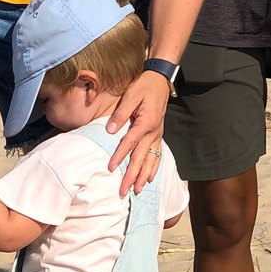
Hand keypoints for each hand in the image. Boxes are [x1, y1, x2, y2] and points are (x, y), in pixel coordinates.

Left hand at [105, 71, 169, 196]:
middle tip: (123, 191)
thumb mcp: (131, 96)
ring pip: (151, 160)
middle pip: (141, 158)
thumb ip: (121, 113)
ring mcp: (157, 134)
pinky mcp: (158, 134)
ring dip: (143, 176)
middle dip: (132, 176)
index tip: (110, 168)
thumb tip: (110, 130)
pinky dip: (154, 168)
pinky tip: (150, 178)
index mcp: (146, 122)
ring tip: (137, 190)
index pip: (130, 143)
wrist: (160, 80)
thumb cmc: (144, 87)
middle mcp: (154, 132)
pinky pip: (157, 154)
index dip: (120, 156)